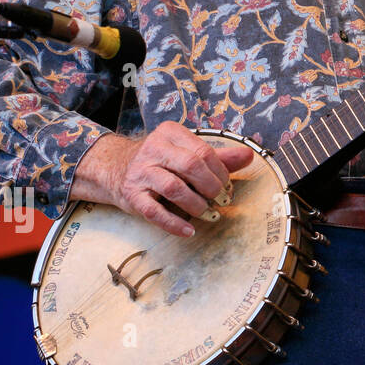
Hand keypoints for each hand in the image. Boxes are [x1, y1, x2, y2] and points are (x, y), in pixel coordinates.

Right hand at [71, 121, 254, 236]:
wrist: (115, 169)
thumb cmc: (161, 161)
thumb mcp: (187, 153)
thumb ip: (219, 156)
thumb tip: (249, 155)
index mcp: (171, 134)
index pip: (204, 151)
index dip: (221, 172)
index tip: (228, 186)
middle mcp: (153, 149)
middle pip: (191, 166)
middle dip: (212, 186)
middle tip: (222, 200)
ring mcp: (140, 172)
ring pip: (174, 188)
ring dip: (197, 205)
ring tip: (209, 214)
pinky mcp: (131, 195)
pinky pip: (154, 212)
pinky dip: (174, 223)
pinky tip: (189, 230)